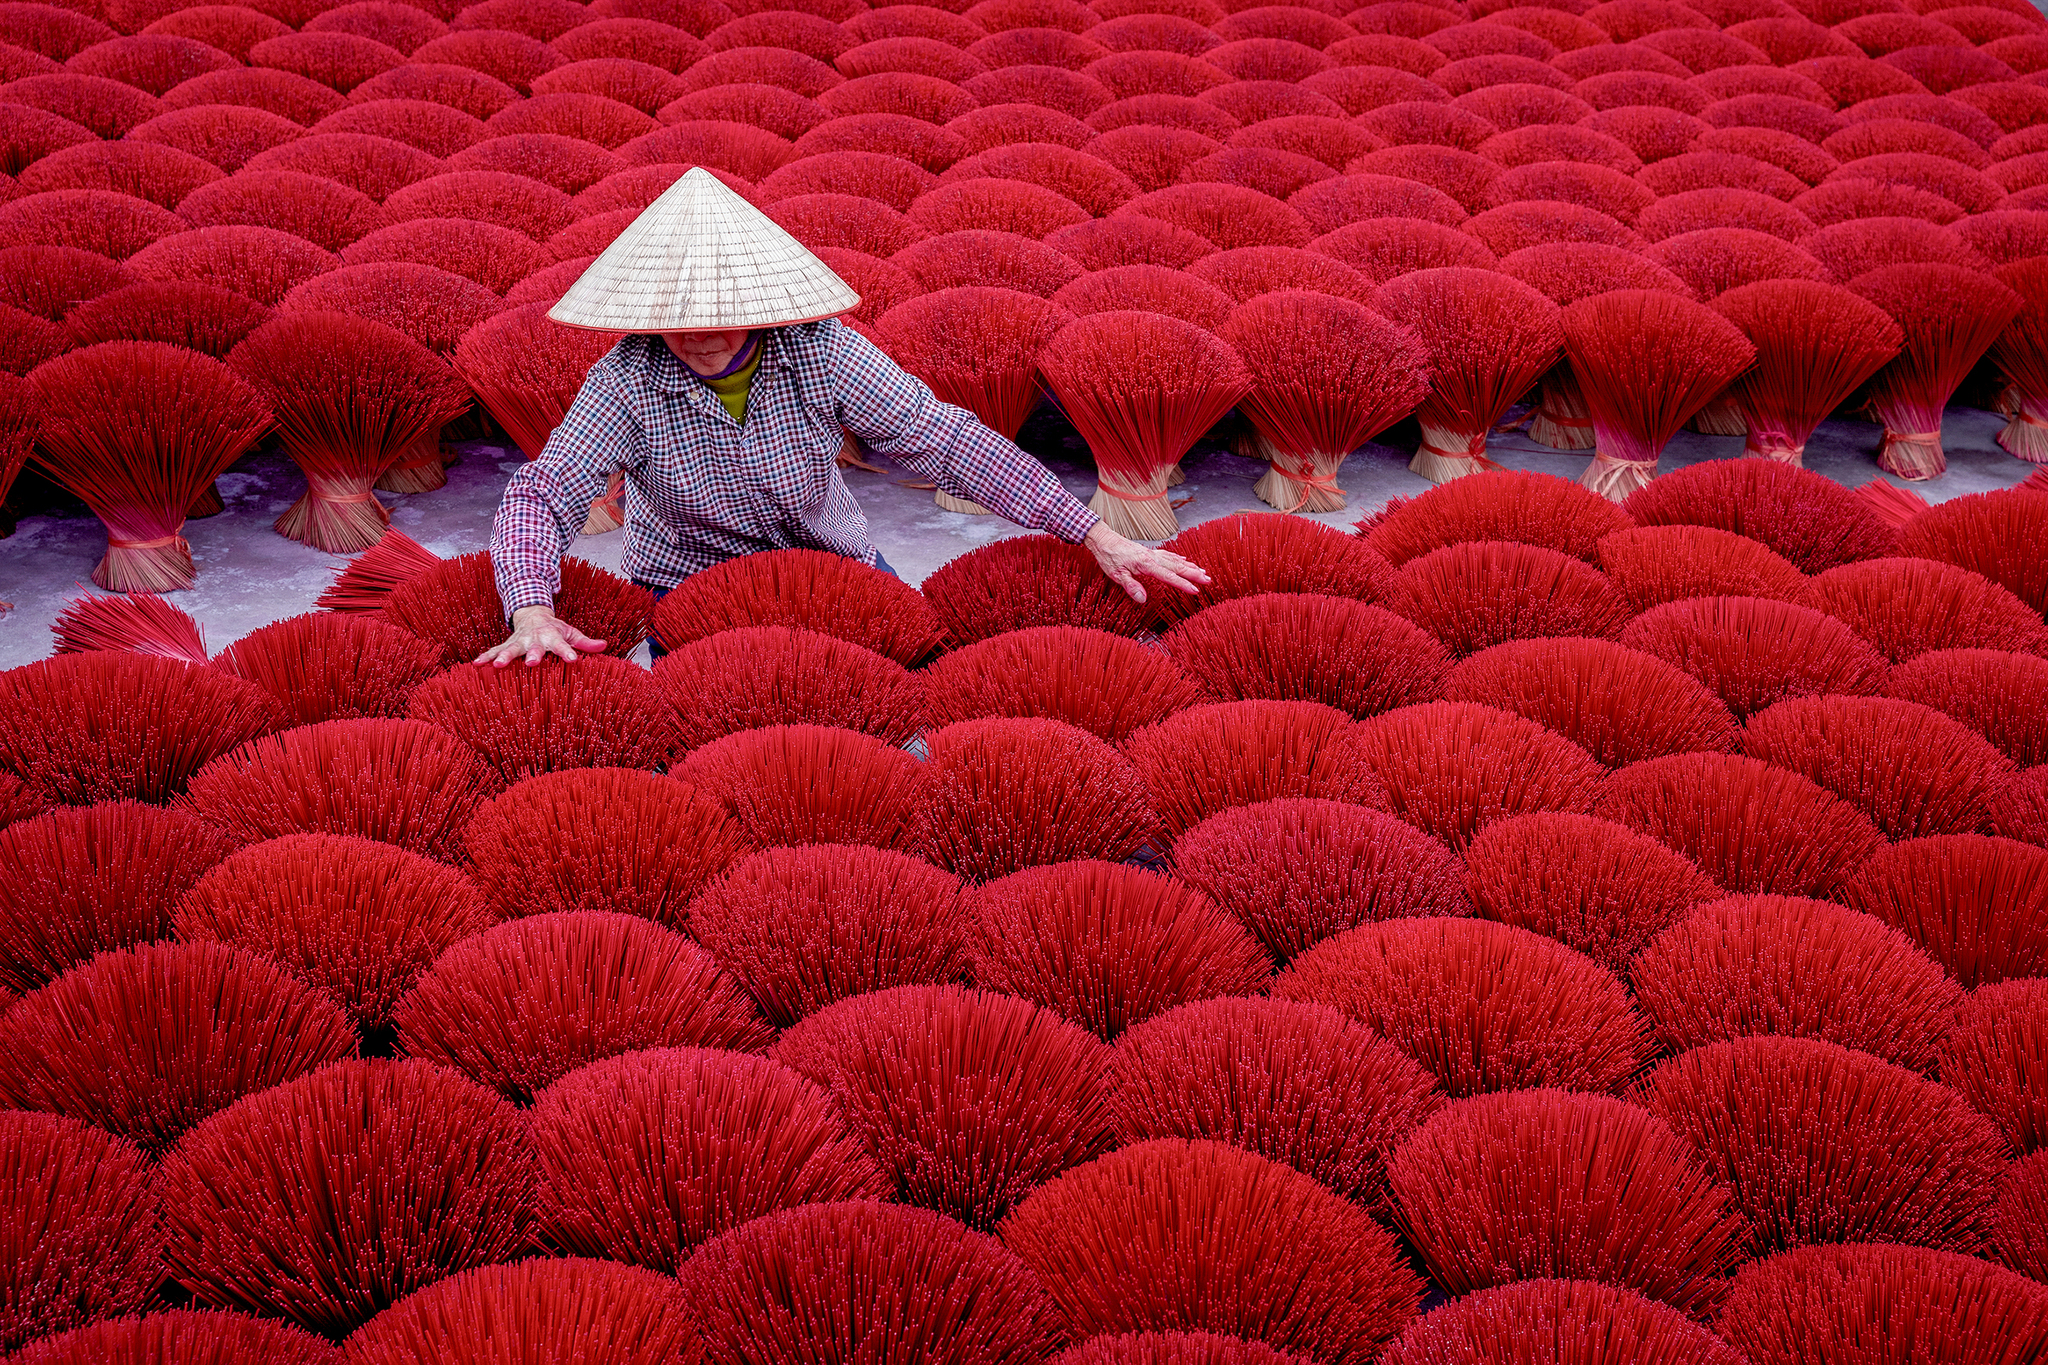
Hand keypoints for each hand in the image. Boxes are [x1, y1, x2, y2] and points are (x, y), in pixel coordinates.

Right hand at [474, 605, 607, 666]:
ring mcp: (518, 641)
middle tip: (531, 664)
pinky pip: (494, 651)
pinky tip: (476, 665)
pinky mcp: (506, 644)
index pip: (562, 645)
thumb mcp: (571, 633)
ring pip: (511, 650)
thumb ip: (586, 642)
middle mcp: (534, 639)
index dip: (568, 652)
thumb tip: (605, 646)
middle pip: (534, 648)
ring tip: (497, 665)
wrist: (532, 614)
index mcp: (552, 637)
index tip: (573, 660)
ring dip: (504, 657)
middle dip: (533, 656)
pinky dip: (485, 657)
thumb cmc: (554, 629)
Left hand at [1084, 521, 1209, 604]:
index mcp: (1146, 564)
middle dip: (1194, 574)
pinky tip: (1186, 560)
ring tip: (1204, 572)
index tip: (1196, 590)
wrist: (1104, 539)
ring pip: (1176, 560)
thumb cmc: (1109, 557)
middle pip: (1178, 566)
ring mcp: (1152, 553)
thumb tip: (1142, 599)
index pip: (1169, 576)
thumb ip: (1131, 587)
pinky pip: (1169, 555)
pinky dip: (1179, 558)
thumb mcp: (1116, 575)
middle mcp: (1153, 557)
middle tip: (1209, 580)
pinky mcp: (1149, 552)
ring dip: (1190, 566)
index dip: (1183, 584)